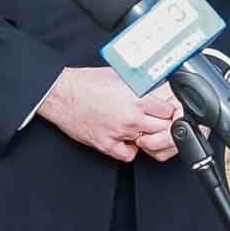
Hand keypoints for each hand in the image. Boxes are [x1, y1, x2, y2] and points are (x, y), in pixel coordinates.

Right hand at [34, 66, 180, 162]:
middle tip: (153, 122)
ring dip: (144, 136)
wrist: (61, 94)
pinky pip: (128, 155)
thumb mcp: (120, 75)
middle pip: (162, 130)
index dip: (166, 111)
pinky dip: (129, 149)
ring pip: (147, 142)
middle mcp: (131, 117)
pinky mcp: (105, 144)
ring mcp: (119, 133)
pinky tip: (125, 139)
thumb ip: (139, 84)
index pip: (168, 112)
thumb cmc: (85, 82)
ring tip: (136, 127)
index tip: (163, 111)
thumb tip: (154, 85)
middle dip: (160, 126)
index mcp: (137, 98)